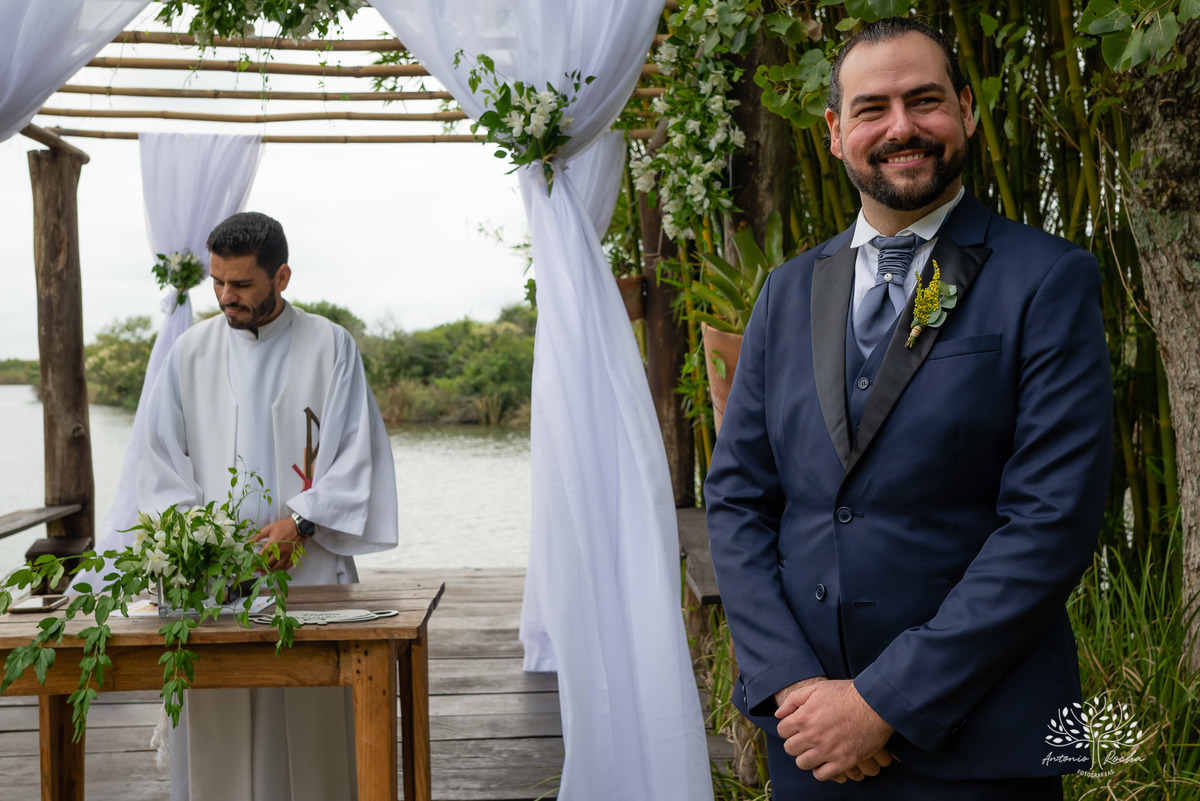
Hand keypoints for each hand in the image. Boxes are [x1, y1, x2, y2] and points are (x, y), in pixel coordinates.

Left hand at [251, 517, 304, 571]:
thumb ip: (258, 535)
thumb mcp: (269, 528)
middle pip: (269, 562)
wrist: (299, 526)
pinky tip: (276, 571)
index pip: (262, 555)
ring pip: (277, 566)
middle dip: (261, 567)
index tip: (251, 564)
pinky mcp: (293, 556)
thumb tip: (248, 541)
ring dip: (270, 571)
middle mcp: (280, 551)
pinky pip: (286, 566)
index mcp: (273, 543)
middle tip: (256, 570)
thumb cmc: (283, 526)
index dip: (256, 561)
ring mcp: (287, 554)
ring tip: (264, 574)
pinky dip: (280, 570)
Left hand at [775, 679, 893, 781]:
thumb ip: (794, 699)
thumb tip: (779, 715)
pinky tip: (825, 761)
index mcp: (804, 717)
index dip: (788, 728)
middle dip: (795, 743)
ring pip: (802, 763)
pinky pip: (821, 775)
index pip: (782, 731)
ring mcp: (827, 751)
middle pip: (790, 748)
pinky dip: (820, 770)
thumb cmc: (846, 694)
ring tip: (815, 750)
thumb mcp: (817, 689)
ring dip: (806, 757)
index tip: (797, 727)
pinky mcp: (843, 762)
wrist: (875, 704)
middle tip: (806, 739)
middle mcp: (812, 736)